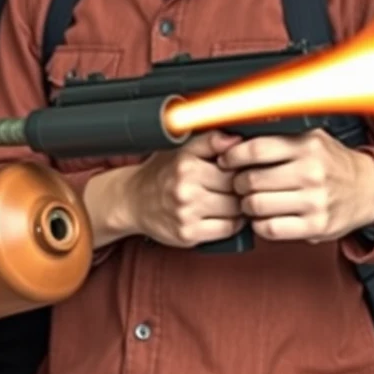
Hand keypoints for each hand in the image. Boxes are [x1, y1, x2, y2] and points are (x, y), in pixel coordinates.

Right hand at [102, 131, 243, 247]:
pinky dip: (232, 223)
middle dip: (240, 187)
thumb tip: (236, 139)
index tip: (237, 168)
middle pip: (235, 188)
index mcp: (185, 162)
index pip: (232, 164)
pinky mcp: (188, 233)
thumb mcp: (181, 149)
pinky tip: (224, 216)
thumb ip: (209, 141)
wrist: (133, 200)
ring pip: (234, 210)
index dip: (240, 166)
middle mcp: (184, 187)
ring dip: (239, 207)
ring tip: (231, 201)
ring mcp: (186, 212)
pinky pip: (227, 229)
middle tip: (237, 186)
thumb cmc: (161, 172)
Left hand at [218, 129, 373, 242]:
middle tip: (238, 183)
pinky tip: (263, 216)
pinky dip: (259, 224)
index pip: (255, 149)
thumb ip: (278, 132)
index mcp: (307, 145)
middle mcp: (311, 172)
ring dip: (246, 205)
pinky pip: (270, 228)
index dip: (232, 156)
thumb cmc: (329, 162)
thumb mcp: (309, 137)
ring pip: (257, 205)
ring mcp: (315, 201)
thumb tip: (235, 129)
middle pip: (251, 179)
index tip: (226, 161)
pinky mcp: (316, 226)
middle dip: (237, 183)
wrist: (368, 190)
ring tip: (250, 199)